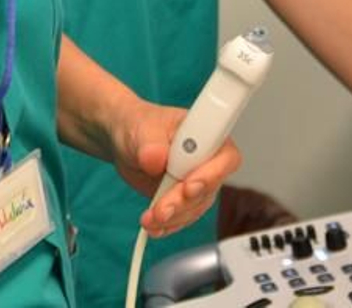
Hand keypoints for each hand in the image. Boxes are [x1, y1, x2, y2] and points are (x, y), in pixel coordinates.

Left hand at [111, 100, 241, 237]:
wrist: (126, 140)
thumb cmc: (140, 124)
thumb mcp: (142, 129)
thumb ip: (151, 143)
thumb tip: (157, 158)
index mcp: (206, 134)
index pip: (225, 157)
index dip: (211, 174)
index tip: (189, 186)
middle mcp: (207, 160)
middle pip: (209, 188)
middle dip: (184, 202)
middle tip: (162, 209)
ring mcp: (198, 181)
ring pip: (196, 207)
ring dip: (173, 217)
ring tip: (150, 219)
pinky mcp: (185, 198)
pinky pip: (183, 216)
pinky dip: (168, 224)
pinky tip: (154, 226)